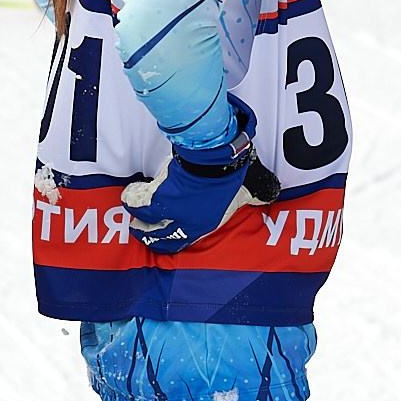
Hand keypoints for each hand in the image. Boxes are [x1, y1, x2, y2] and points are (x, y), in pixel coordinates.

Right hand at [121, 97, 280, 250]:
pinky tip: (130, 194)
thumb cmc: (234, 173)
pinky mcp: (157, 195)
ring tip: (134, 216)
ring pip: (147, 223)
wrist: (216, 159)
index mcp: (206, 225)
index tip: (164, 236)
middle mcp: (185, 223)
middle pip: (161, 239)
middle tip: (143, 230)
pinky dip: (132, 198)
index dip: (172, 240)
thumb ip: (259, 194)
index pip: (184, 241)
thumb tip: (270, 195)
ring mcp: (170, 211)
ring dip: (139, 220)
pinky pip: (138, 202)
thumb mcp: (251, 188)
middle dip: (151, 235)